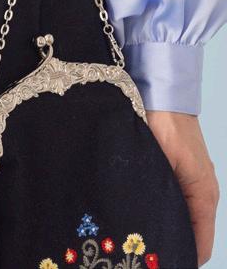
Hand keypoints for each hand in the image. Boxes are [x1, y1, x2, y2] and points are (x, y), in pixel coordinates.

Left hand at [147, 111, 219, 265]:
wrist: (161, 92)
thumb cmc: (164, 124)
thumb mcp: (161, 165)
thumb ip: (160, 197)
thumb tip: (153, 228)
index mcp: (204, 195)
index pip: (200, 244)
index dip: (181, 258)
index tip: (159, 264)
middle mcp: (203, 192)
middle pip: (192, 234)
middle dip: (170, 244)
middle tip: (143, 254)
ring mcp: (193, 182)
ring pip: (182, 217)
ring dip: (165, 226)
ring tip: (138, 237)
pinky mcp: (180, 171)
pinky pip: (176, 202)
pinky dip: (162, 210)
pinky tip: (140, 211)